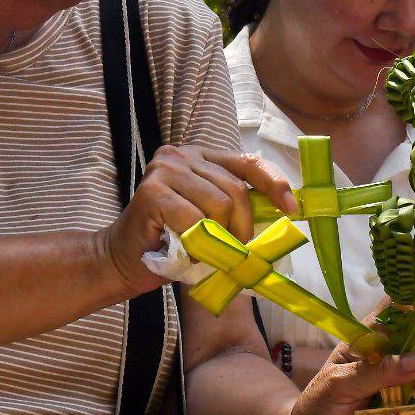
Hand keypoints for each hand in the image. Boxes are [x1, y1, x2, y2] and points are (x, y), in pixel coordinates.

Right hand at [99, 146, 296, 292]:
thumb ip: (236, 208)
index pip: (248, 162)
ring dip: (220, 239)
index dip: (274, 183)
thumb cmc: (171, 241)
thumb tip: (282, 213)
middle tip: (238, 253)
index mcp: (201, 155)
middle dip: (244, 226)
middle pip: (236, 189)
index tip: (291, 209)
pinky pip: (194, 220)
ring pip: (218, 205)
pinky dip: (198, 243)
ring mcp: (165, 169)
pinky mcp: (152, 192)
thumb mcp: (212, 218)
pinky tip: (188, 253)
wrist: (123, 259)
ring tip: (207, 254)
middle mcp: (183, 154)